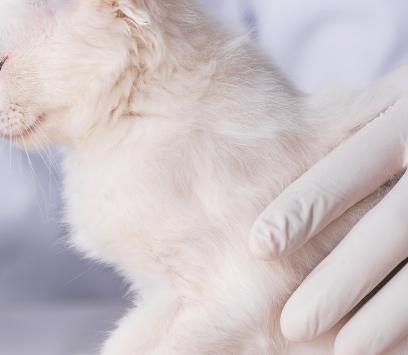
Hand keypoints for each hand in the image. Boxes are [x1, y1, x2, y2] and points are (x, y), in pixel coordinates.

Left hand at [249, 96, 407, 353]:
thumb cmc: (406, 128)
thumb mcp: (385, 108)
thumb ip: (342, 132)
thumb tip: (254, 214)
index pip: (364, 156)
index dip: (312, 200)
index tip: (259, 244)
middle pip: (396, 223)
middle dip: (344, 276)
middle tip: (293, 323)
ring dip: (391, 315)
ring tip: (345, 350)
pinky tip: (395, 348)